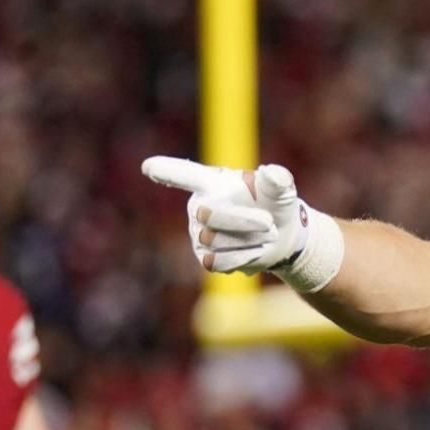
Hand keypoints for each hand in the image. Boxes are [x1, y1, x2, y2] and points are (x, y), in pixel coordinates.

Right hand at [142, 157, 311, 274]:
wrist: (282, 236)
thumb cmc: (275, 204)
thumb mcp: (281, 189)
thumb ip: (277, 179)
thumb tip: (270, 173)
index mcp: (211, 182)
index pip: (186, 175)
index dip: (167, 171)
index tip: (148, 167)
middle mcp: (198, 206)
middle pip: (208, 214)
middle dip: (243, 220)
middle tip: (269, 223)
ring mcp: (198, 233)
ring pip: (216, 241)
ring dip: (249, 241)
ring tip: (264, 235)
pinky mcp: (204, 257)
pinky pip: (217, 262)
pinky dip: (243, 258)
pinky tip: (254, 250)